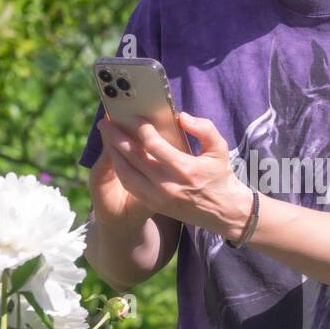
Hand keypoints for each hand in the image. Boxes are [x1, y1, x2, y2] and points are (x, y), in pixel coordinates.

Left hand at [97, 111, 253, 237]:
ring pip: (127, 173)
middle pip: (135, 158)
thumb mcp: (219, 149)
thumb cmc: (221, 176)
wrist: (223, 211)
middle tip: (106, 123)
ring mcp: (159, 197)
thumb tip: (182, 117)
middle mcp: (169, 185)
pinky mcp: (155, 205)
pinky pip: (130, 185)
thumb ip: (204, 129)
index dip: (141, 129)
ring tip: (107, 138)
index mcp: (185, 169)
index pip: (155, 146)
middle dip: (117, 138)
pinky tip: (116, 157)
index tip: (133, 117)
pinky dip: (120, 170)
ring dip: (114, 154)